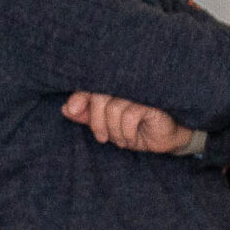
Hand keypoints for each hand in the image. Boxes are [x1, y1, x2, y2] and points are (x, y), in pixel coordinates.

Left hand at [63, 91, 194, 154]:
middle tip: (103, 138)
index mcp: (112, 92)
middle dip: (96, 122)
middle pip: (100, 98)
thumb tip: (66, 109)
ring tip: (122, 140)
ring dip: (114, 130)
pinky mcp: (153, 103)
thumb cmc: (135, 130)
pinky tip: (132, 138)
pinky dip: (127, 131)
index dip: (80, 97)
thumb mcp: (107, 128)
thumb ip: (87, 117)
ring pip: (114, 108)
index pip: (91, 89)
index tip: (73, 110)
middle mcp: (125, 89)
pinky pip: (130, 115)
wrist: (163, 140)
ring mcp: (140, 94)